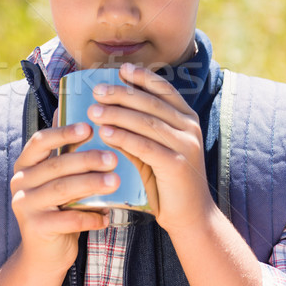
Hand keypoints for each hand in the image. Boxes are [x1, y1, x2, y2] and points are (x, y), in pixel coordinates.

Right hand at [11, 114, 119, 273]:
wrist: (44, 254)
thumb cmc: (57, 207)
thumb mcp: (57, 178)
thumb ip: (62, 150)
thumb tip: (69, 109)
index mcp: (25, 165)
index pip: (40, 141)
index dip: (63, 133)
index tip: (88, 127)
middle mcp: (21, 183)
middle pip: (56, 165)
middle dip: (86, 160)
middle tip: (113, 158)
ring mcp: (25, 206)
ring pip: (62, 190)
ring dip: (91, 184)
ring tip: (115, 182)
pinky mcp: (37, 228)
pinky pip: (68, 219)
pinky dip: (90, 216)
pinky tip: (107, 215)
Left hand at [87, 63, 213, 234]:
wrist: (191, 216)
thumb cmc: (166, 181)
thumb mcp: (155, 149)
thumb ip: (139, 130)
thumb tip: (105, 111)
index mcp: (186, 118)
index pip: (164, 89)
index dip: (142, 77)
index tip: (121, 69)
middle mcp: (189, 127)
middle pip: (151, 103)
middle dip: (122, 93)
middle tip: (97, 90)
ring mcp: (186, 145)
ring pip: (147, 122)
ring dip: (117, 114)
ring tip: (94, 111)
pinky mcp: (177, 165)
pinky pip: (146, 146)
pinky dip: (124, 138)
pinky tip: (106, 133)